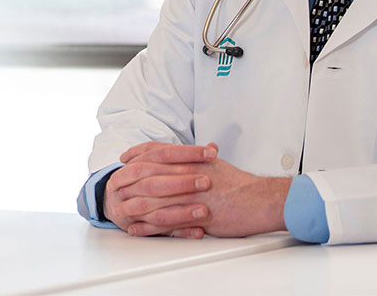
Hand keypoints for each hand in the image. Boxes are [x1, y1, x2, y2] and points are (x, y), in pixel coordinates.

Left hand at [115, 141, 291, 237]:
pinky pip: (164, 222)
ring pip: (153, 198)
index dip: (139, 154)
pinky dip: (147, 225)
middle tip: (114, 181)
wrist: (261, 200)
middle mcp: (187, 175)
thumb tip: (202, 149)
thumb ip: (203, 158)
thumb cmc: (243, 185)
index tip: (126, 157)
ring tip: (120, 207)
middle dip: (129, 178)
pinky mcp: (194, 216)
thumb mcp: (218, 165)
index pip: (157, 153)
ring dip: (134, 203)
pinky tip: (137, 227)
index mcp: (191, 161)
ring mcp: (189, 196)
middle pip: (149, 174)